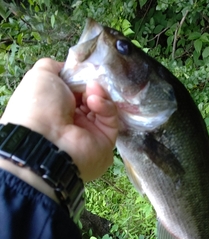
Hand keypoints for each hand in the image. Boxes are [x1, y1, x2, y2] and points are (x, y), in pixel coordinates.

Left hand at [0, 58, 118, 181]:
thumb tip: (70, 68)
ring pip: (104, 108)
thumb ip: (55, 67)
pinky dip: (105, 107)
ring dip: (99, 94)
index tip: (84, 70)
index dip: (81, 78)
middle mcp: (73, 122)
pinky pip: (111, 120)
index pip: (75, 90)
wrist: (46, 141)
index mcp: (56, 109)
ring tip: (92, 90)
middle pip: (92, 97)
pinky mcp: (105, 142)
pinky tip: (95, 101)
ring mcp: (90, 134)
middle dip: (91, 85)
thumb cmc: (39, 107)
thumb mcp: (42, 76)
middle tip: (89, 80)